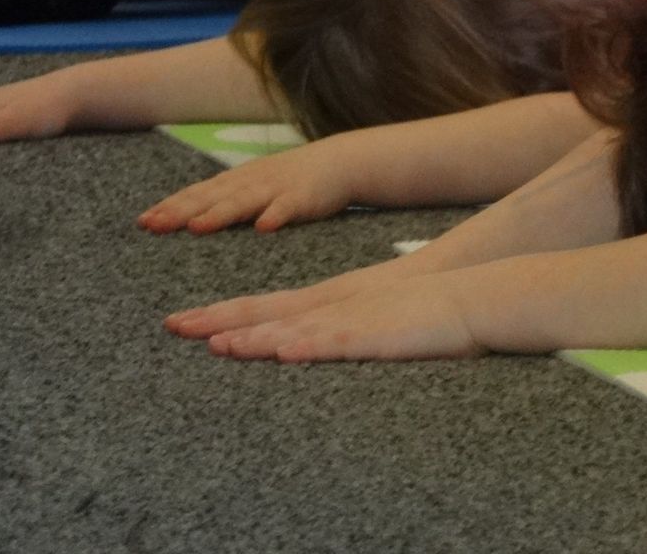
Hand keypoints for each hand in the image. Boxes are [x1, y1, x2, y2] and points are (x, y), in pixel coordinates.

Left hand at [138, 136, 357, 234]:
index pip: (196, 193)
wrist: (338, 162)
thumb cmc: (290, 180)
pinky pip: (287, 208)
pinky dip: (275, 216)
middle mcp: (249, 182)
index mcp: (235, 181)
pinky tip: (264, 228)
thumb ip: (225, 201)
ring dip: (219, 214)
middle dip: (181, 211)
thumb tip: (188, 218)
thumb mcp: (253, 186)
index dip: (170, 206)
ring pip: (242, 202)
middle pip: (210, 197)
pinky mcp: (302, 198)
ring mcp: (275, 188)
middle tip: (153, 225)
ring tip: (198, 227)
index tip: (143, 221)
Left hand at [175, 274, 482, 362]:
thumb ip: (340, 328)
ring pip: (294, 327)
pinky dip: (308, 345)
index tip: (184, 320)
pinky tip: (284, 352)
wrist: (473, 293)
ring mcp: (353, 318)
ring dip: (254, 335)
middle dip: (218, 320)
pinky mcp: (378, 335)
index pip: (265, 306)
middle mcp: (332, 305)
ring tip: (216, 344)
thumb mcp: (374, 316)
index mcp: (330, 299)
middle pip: (265, 312)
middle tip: (173, 326)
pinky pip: (337, 342)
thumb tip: (304, 344)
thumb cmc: (427, 309)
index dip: (223, 313)